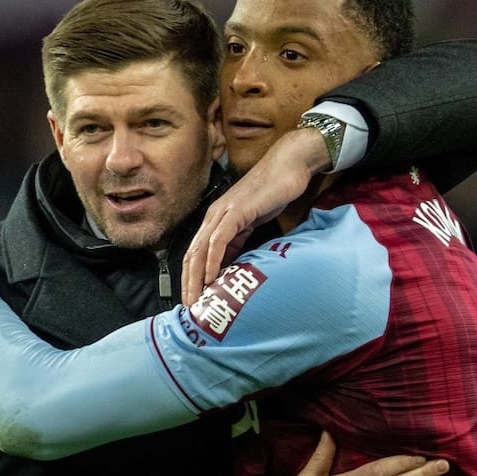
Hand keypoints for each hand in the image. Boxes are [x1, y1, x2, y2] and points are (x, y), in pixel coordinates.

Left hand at [181, 127, 328, 304]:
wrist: (288, 167)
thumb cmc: (272, 194)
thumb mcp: (251, 224)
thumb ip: (238, 242)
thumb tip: (230, 266)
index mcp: (215, 220)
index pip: (195, 254)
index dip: (191, 278)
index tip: (194, 300)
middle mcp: (214, 216)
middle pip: (191, 255)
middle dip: (189, 283)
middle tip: (191, 308)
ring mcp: (223, 213)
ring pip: (201, 249)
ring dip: (197, 277)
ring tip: (199, 299)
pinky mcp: (236, 211)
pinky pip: (219, 240)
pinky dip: (213, 260)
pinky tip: (212, 277)